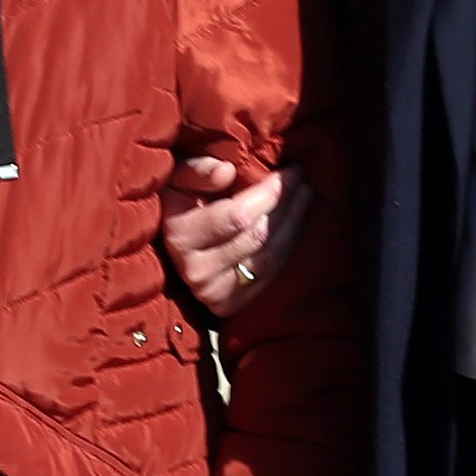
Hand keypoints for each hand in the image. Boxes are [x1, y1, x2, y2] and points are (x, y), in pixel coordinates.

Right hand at [159, 153, 311, 317]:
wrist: (169, 245)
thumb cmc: (178, 201)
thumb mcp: (178, 178)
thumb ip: (198, 170)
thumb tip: (226, 171)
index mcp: (180, 236)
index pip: (237, 216)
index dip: (269, 193)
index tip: (290, 170)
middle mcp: (195, 270)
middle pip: (257, 237)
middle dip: (286, 204)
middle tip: (301, 179)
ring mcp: (212, 292)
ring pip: (268, 258)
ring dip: (294, 224)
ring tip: (306, 196)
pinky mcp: (228, 304)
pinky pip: (269, 276)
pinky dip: (287, 248)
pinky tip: (296, 224)